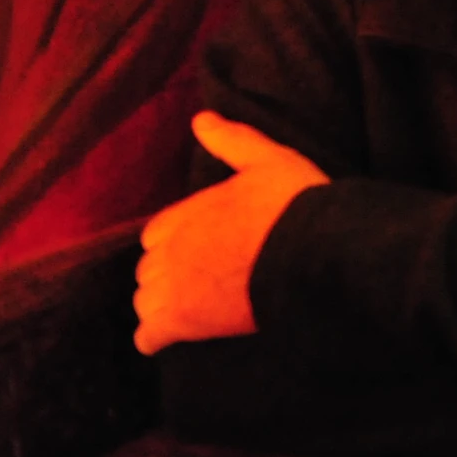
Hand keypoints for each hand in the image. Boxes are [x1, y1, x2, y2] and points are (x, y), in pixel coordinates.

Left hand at [133, 112, 328, 354]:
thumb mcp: (268, 159)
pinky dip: (154, 338)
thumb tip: (200, 118)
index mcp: (184, 214)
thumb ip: (231, 141)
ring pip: (144, 302)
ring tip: (190, 308)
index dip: (175, 242)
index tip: (200, 248)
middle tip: (202, 280)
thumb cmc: (292, 204)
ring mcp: (171, 289)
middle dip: (167, 275)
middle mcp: (168, 251)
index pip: (156, 235)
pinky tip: (168, 338)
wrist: (312, 251)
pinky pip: (148, 337)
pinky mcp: (182, 324)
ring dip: (160, 305)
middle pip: (149, 271)